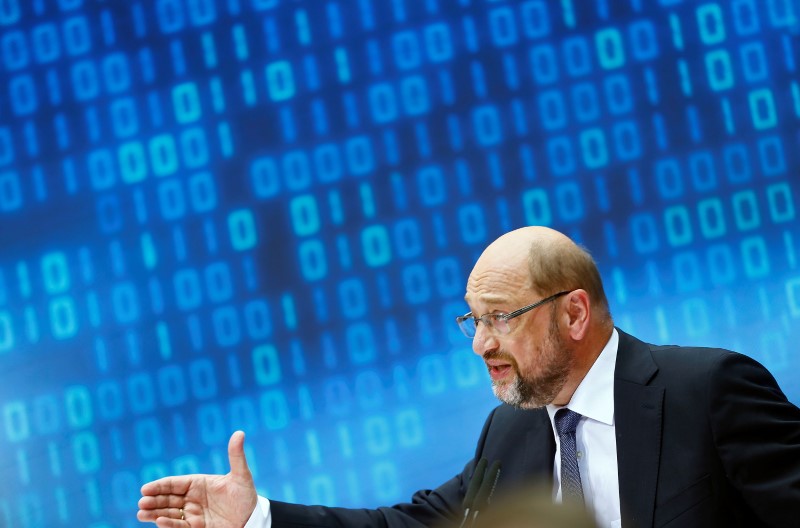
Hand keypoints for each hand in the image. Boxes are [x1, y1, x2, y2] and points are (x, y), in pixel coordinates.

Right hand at [137, 431, 257, 526]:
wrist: (252, 520)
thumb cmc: (246, 496)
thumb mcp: (242, 476)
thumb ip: (236, 456)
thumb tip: (240, 432)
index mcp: (198, 483)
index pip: (175, 484)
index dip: (160, 486)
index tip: (146, 488)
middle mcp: (192, 498)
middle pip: (168, 498)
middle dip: (154, 500)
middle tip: (141, 502)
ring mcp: (193, 514)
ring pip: (169, 513)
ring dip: (155, 513)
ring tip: (141, 513)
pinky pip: (180, 526)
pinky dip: (169, 524)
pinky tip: (160, 522)